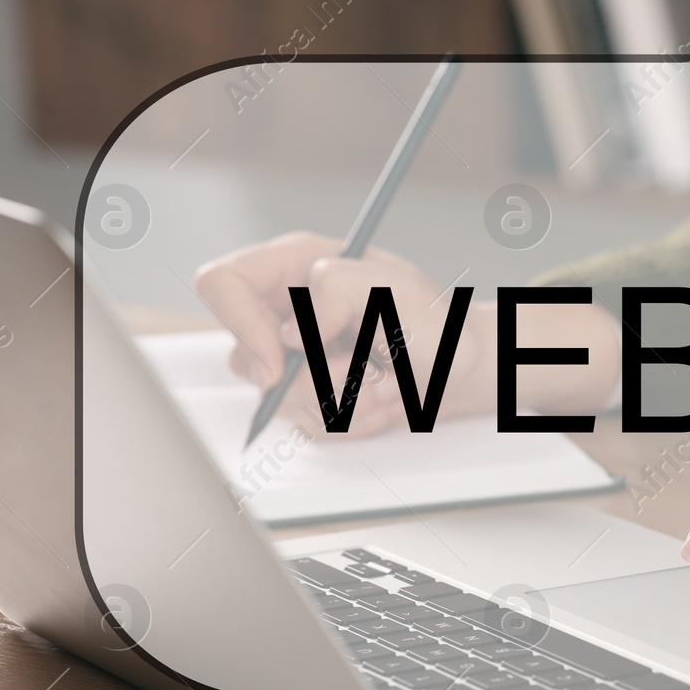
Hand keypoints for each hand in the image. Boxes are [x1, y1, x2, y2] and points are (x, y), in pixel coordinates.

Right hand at [193, 232, 621, 434]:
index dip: (241, 326)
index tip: (280, 362)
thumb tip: (292, 332)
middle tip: (365, 370)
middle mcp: (287, 310)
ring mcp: (296, 356)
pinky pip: (308, 424)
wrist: (466, 370)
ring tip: (386, 383)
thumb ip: (336, 291)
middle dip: (312, 378)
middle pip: (247, 358)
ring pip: (278, 400)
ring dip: (342, 401)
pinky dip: (353, 421)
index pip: (222, 285)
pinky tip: (383, 400)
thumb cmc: (438, 321)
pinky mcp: (312, 395)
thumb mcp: (393, 289)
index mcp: (296, 265)